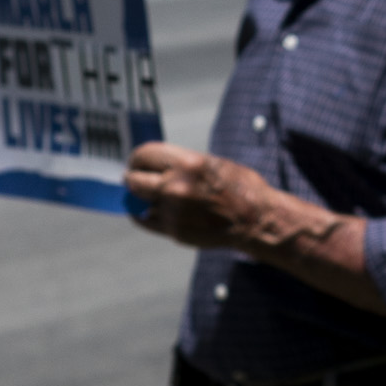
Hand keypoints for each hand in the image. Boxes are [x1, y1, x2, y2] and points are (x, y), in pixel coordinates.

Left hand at [124, 143, 273, 248]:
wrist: (253, 217)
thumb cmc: (236, 185)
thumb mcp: (209, 162)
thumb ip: (179, 165)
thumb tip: (153, 166)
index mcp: (187, 163)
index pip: (143, 155)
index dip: (137, 158)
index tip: (136, 161)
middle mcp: (176, 186)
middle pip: (133, 180)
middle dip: (132, 177)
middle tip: (133, 177)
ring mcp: (173, 211)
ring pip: (138, 202)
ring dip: (139, 198)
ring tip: (145, 195)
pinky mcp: (174, 231)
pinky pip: (146, 220)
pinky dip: (144, 215)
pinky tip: (150, 210)